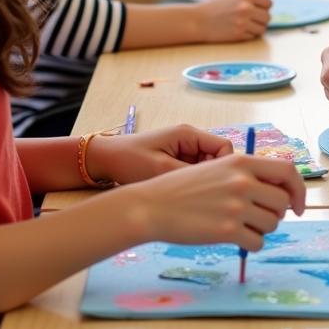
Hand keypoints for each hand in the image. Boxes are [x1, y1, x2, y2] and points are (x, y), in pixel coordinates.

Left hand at [86, 125, 233, 184]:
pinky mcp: (175, 161)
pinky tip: (177, 193)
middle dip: (212, 176)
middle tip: (198, 194)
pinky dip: (189, 183)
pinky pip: (193, 172)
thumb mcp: (161, 170)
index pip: (224, 147)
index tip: (216, 187)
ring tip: (184, 194)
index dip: (225, 167)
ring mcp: (183, 150)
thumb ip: (192, 174)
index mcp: (189, 134)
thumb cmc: (129, 161)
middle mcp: (189, 139)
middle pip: (217, 158)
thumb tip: (217, 183)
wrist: (103, 161)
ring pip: (206, 168)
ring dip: (199, 181)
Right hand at [130, 153, 306, 249]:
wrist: (152, 206)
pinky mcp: (227, 230)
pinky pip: (258, 242)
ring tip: (239, 226)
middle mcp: (243, 181)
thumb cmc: (182, 189)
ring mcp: (236, 206)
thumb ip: (246, 174)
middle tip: (257, 218)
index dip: (298, 189)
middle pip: (282, 202)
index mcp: (241, 162)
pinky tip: (235, 240)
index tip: (297, 205)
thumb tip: (277, 190)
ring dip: (261, 229)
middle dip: (275, 213)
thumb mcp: (216, 168)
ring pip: (272, 224)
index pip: (287, 171)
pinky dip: (252, 244)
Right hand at [193, 0, 271, 40]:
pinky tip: (238, 30)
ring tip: (245, 26)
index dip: (264, 7)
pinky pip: (253, 36)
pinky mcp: (239, 34)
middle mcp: (246, 7)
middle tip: (252, 20)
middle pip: (267, 16)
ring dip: (256, 28)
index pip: (268, 2)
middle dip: (261, 19)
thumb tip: (268, 7)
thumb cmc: (216, 7)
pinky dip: (248, 35)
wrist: (198, 20)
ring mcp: (243, 22)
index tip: (258, 10)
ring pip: (262, 28)